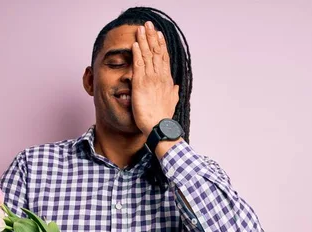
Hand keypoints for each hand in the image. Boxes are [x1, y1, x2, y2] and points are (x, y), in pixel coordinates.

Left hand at [131, 21, 179, 135]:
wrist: (160, 126)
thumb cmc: (164, 117)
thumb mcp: (171, 102)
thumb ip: (173, 93)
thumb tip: (176, 87)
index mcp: (167, 80)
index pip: (164, 59)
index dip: (161, 46)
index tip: (159, 35)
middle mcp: (160, 77)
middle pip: (156, 52)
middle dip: (152, 37)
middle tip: (149, 25)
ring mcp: (151, 79)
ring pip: (147, 55)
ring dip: (143, 41)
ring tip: (141, 28)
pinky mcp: (140, 84)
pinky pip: (138, 65)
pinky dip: (137, 54)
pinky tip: (134, 44)